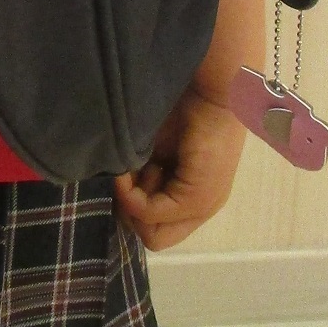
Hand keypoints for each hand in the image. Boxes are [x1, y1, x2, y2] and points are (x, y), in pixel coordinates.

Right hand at [113, 85, 246, 250]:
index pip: (156, 230)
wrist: (210, 88)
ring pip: (151, 232)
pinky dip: (130, 194)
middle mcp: (200, 209)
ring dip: (134, 199)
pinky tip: (133, 167)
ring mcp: (201, 207)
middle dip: (133, 212)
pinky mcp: (197, 198)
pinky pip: (149, 213)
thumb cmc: (182, 109)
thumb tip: (117, 197)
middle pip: (153, 238)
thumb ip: (141, 178)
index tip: (131, 176)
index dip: (135, 210)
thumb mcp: (154, 152)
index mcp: (193, 198)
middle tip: (133, 176)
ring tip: (142, 165)